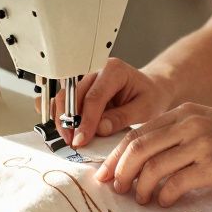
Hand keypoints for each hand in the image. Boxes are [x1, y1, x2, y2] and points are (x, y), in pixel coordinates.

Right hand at [40, 58, 172, 147]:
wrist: (151, 90)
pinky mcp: (80, 89)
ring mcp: (85, 79)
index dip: (86, 120)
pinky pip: (64, 100)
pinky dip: (61, 115)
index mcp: (113, 70)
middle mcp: (95, 70)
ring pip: (63, 97)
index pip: (94, 96)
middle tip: (72, 142)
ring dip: (62, 119)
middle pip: (72, 94)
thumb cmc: (150, 96)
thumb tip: (99, 128)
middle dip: (69, 121)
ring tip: (69, 138)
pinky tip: (65, 129)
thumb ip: (122, 117)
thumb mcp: (144, 108)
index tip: (81, 139)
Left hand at [93, 103, 211, 206]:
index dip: (116, 156)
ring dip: (141, 188)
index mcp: (185, 112)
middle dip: (120, 172)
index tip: (105, 174)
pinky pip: (176, 184)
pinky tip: (166, 201)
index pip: (137, 133)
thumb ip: (179, 134)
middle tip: (116, 189)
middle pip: (138, 149)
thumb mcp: (209, 123)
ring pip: (153, 168)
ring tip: (142, 199)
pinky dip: (164, 196)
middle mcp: (190, 124)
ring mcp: (203, 144)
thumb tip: (144, 159)